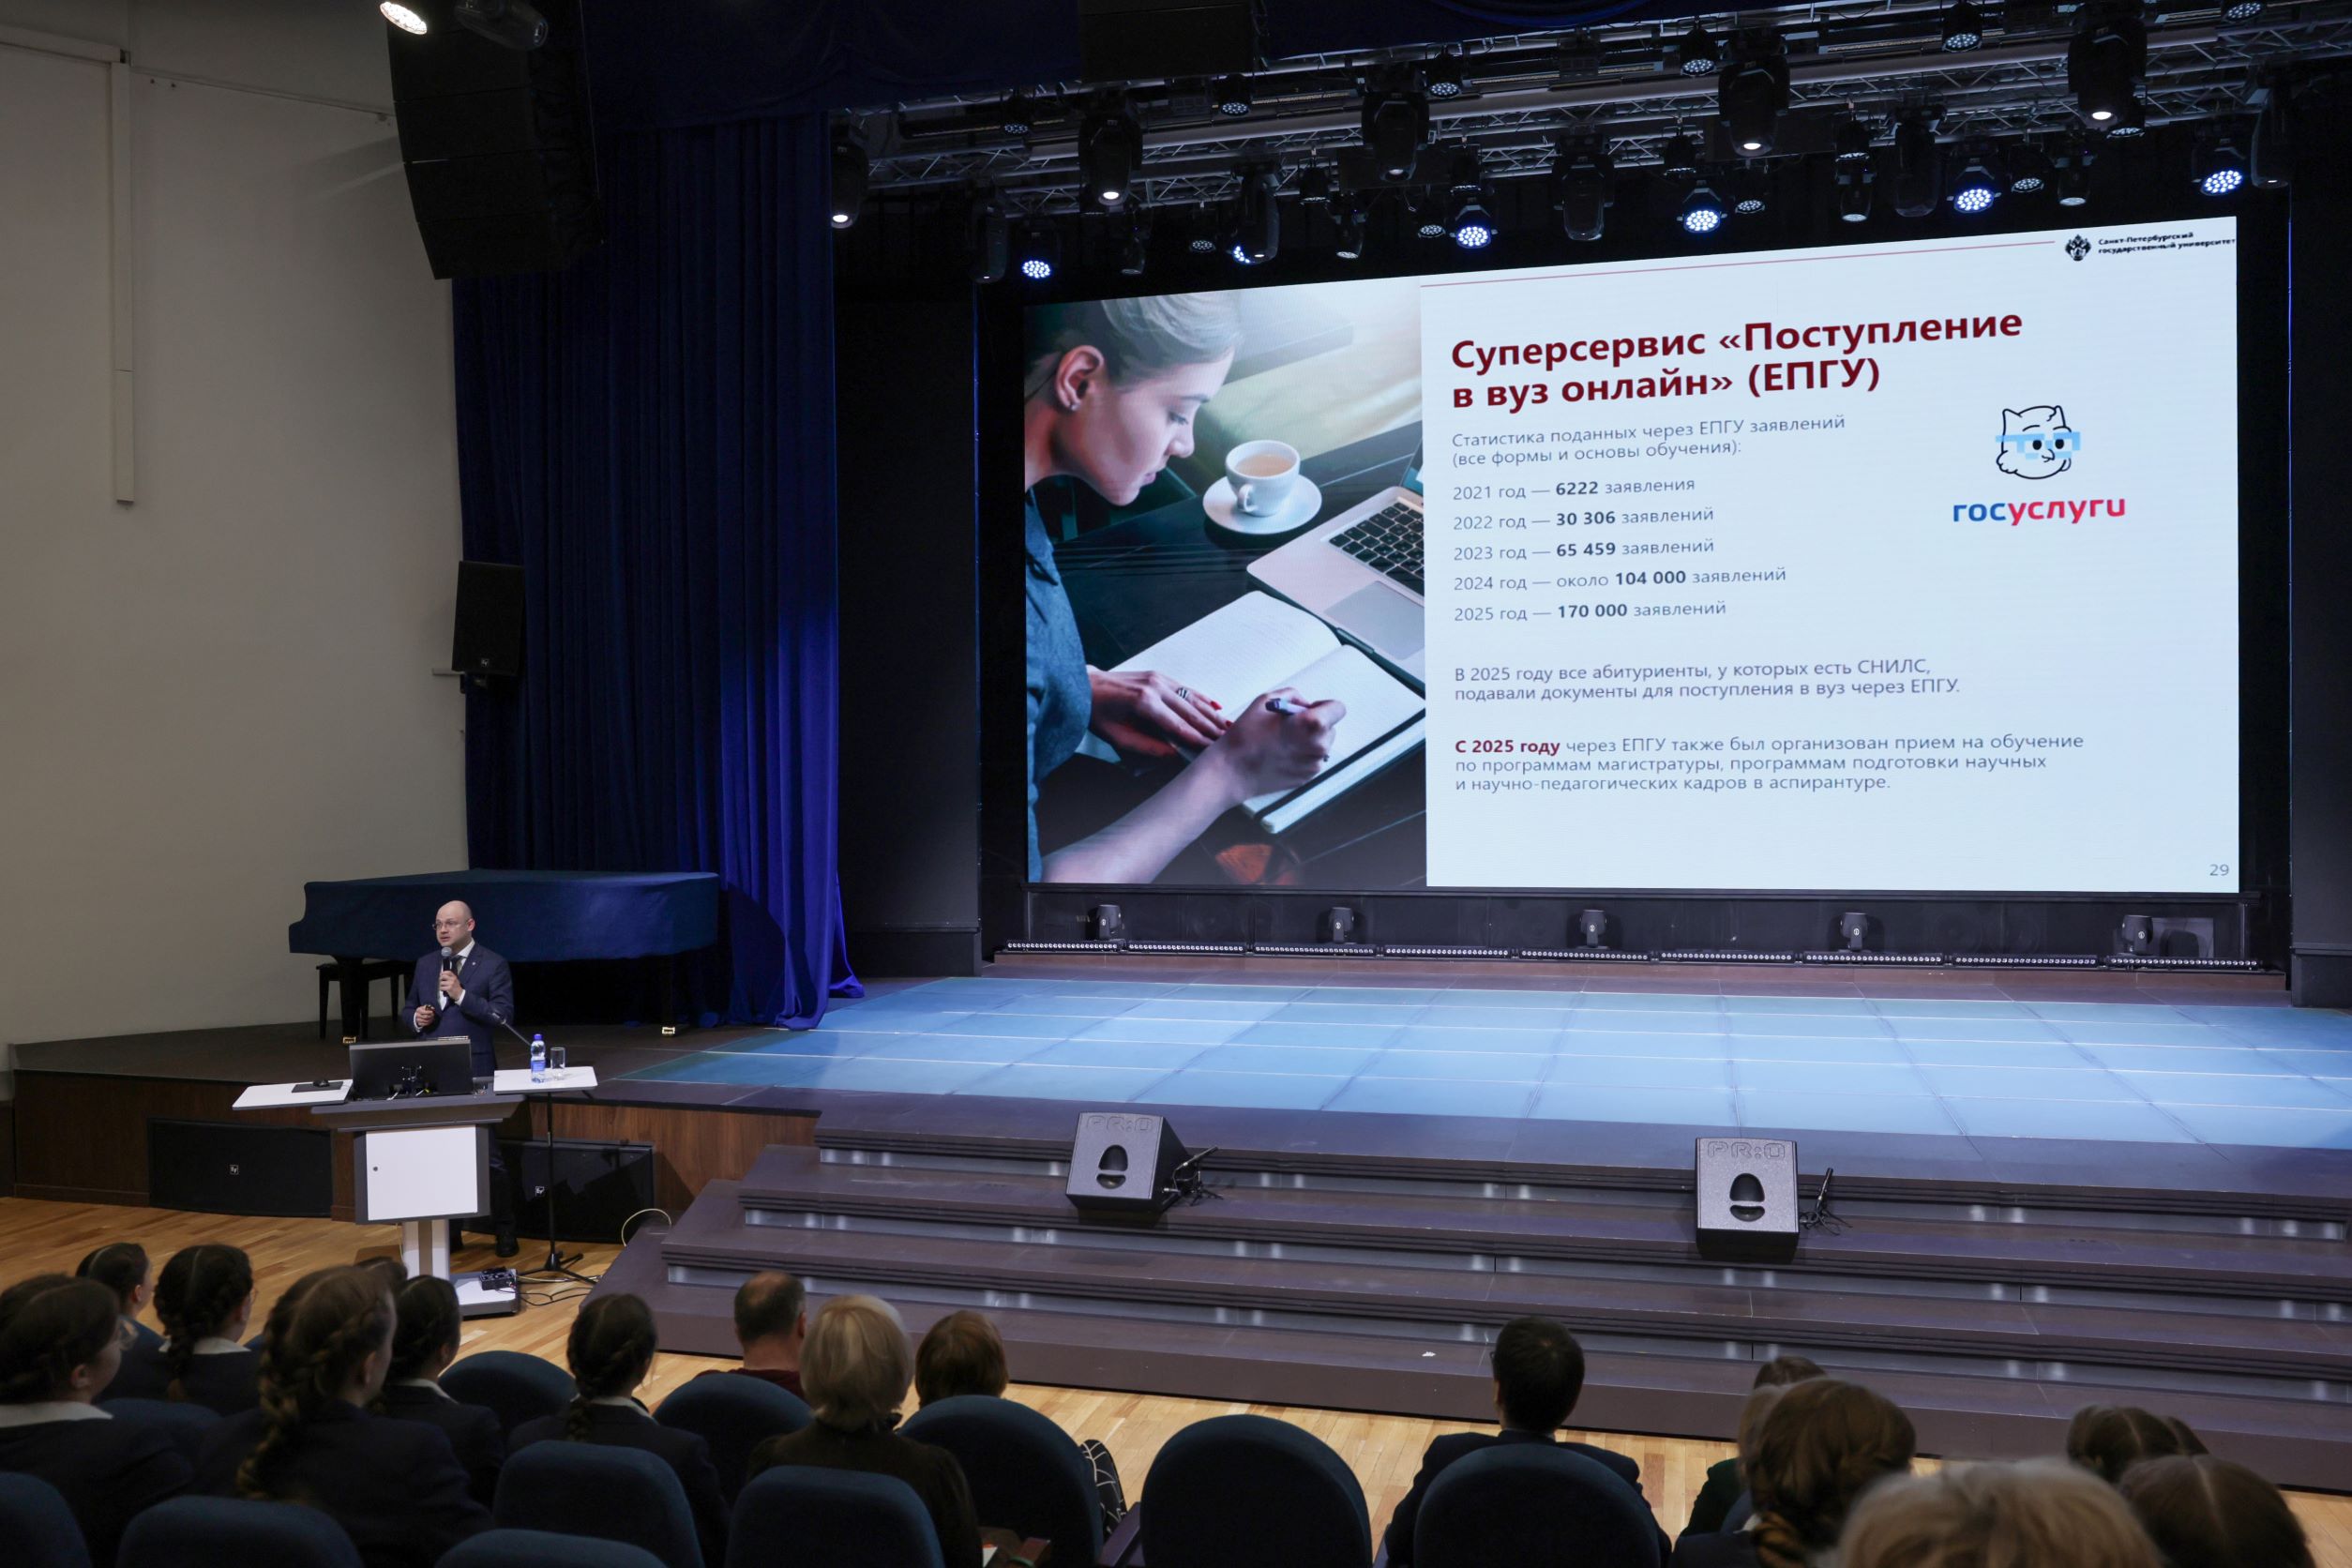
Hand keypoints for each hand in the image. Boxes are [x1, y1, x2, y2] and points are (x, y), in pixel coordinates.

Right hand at [412, 1004, 437, 1030]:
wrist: (420, 1014)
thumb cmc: (424, 1010)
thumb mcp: (426, 1007)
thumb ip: (430, 1007)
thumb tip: (432, 1008)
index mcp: (418, 1010)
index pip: (423, 1012)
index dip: (428, 1012)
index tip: (432, 1012)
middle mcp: (417, 1015)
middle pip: (425, 1017)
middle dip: (430, 1016)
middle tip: (433, 1015)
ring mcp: (417, 1019)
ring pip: (425, 1021)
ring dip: (430, 1020)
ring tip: (432, 1018)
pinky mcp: (419, 1023)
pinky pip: (424, 1024)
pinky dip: (428, 1023)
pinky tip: (430, 1021)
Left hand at [438, 970, 461, 1000]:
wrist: (460, 994)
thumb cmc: (456, 987)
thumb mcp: (455, 980)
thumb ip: (449, 977)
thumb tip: (441, 974)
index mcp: (454, 977)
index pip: (448, 972)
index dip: (443, 972)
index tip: (441, 974)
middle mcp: (453, 979)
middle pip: (443, 976)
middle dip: (440, 979)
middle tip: (441, 981)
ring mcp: (451, 984)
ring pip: (441, 983)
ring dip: (440, 985)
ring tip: (443, 987)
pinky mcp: (449, 988)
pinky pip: (441, 987)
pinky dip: (441, 989)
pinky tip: (443, 989)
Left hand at [1088, 667, 1227, 759]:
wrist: (1085, 686)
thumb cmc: (1098, 713)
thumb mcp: (1118, 737)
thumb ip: (1147, 747)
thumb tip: (1173, 754)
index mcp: (1144, 703)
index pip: (1178, 725)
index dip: (1197, 739)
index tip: (1213, 750)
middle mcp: (1155, 687)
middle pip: (1190, 711)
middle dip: (1210, 727)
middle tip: (1227, 741)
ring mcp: (1159, 679)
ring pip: (1192, 699)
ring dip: (1211, 714)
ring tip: (1228, 727)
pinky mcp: (1159, 676)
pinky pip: (1186, 689)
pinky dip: (1202, 699)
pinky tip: (1216, 707)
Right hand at [1202, 687, 1343, 800]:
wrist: (1232, 771)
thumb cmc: (1246, 737)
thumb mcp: (1265, 701)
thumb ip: (1292, 696)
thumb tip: (1304, 704)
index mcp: (1312, 724)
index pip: (1338, 708)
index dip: (1324, 706)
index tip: (1310, 709)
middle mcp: (1319, 746)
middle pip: (1330, 727)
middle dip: (1314, 724)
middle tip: (1290, 725)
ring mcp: (1314, 764)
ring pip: (1321, 744)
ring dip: (1308, 740)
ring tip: (1283, 740)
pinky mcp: (1307, 777)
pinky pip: (1312, 759)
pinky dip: (1302, 754)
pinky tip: (1281, 753)